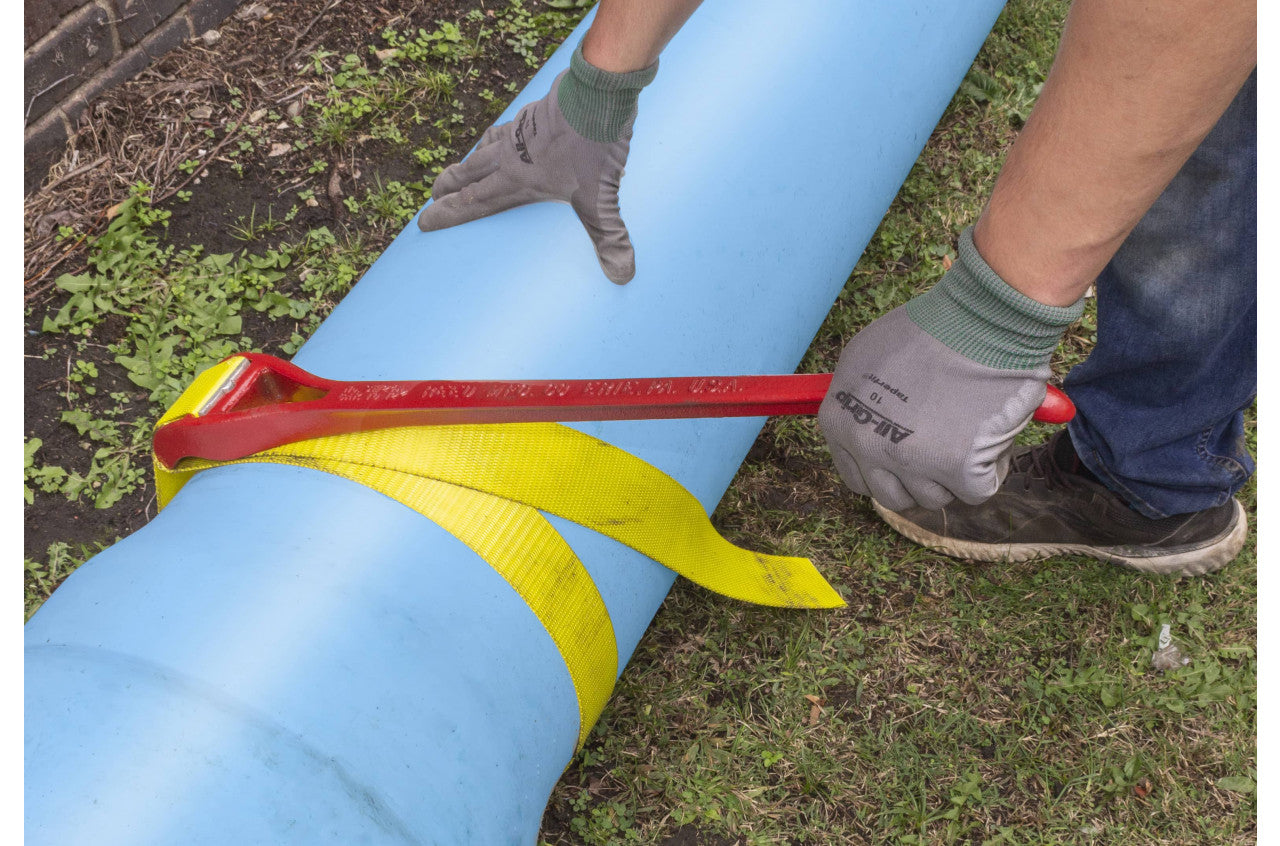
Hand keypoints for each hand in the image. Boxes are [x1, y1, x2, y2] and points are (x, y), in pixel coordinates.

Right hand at [417, 72, 636, 283]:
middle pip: (469, 173)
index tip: (424, 221)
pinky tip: (504, 135)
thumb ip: (609, 236)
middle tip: (432, 196)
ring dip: (469, 162)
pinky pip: (505, 128)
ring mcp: (520, 132)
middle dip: (448, 188)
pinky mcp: (534, 113)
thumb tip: (622, 275)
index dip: (449, 214)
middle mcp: (511, 156)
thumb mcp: (602, 199)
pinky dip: (496, 137)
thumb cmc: (595, 147)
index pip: (474, 202)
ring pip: (484, 149)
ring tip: (461, 168)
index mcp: (518, 180)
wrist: (598, 93)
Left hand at [817, 227, 1082, 511]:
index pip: (856, 475)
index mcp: (840, 423)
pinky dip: (990, 469)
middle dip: (917, 478)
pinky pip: (974, 492)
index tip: (906, 457)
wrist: (977, 321)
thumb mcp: (865, 355)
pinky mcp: (957, 470)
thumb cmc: (926, 329)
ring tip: (968, 430)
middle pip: (891, 495)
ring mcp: (910, 463)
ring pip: (933, 497)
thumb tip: (867, 418)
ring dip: (953, 474)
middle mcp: (867, 448)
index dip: (884, 468)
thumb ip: (860, 398)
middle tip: (941, 450)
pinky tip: (991, 435)